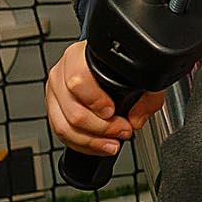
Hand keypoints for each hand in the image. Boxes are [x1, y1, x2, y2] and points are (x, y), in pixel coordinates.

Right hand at [44, 39, 165, 156]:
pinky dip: (82, 144)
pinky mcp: (54, 110)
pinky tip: (99, 145)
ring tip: (112, 144)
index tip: (113, 111)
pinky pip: (62, 134)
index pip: (78, 80)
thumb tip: (136, 119)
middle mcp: (62, 73)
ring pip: (63, 126)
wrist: (103, 64)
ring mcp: (55, 93)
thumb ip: (147, 96)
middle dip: (101, 128)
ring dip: (91, 141)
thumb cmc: (116, 66)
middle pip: (72, 110)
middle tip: (122, 131)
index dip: (96, 101)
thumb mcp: (140, 74)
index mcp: (79, 57)